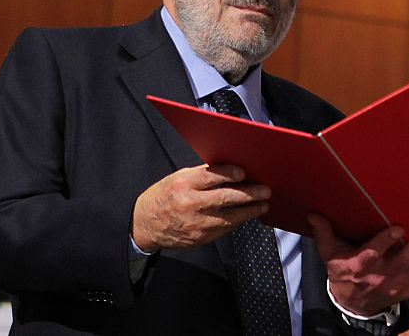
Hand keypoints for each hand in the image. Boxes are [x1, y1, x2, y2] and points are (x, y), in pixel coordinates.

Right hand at [131, 164, 270, 252]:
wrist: (144, 225)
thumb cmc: (164, 196)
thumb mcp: (179, 178)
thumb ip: (203, 175)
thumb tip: (230, 169)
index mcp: (183, 184)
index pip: (210, 176)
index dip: (229, 173)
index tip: (244, 172)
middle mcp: (189, 204)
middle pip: (225, 198)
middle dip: (249, 194)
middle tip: (265, 191)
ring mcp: (195, 224)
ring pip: (230, 218)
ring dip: (250, 211)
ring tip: (262, 205)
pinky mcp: (199, 238)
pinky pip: (224, 229)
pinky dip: (236, 222)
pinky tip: (245, 216)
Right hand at [309, 214, 408, 316]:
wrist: (352, 302)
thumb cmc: (342, 270)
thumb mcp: (329, 252)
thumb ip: (324, 232)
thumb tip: (314, 214)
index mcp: (359, 266)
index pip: (372, 253)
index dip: (386, 241)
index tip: (399, 227)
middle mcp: (380, 276)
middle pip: (403, 260)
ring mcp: (395, 284)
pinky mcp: (407, 289)